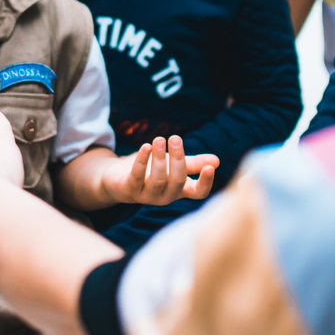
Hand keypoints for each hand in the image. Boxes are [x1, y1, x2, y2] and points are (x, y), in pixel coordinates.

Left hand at [100, 136, 217, 205]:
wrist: (118, 178)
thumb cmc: (150, 171)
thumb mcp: (173, 165)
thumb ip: (193, 164)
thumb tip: (217, 161)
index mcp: (179, 190)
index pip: (198, 193)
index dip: (205, 182)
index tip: (211, 167)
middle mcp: (166, 196)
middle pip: (177, 181)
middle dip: (177, 159)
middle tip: (175, 138)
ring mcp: (147, 195)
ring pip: (157, 179)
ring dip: (159, 158)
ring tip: (158, 139)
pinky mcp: (130, 189)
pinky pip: (136, 176)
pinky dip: (141, 160)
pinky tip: (145, 147)